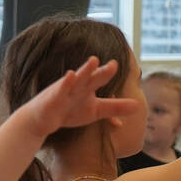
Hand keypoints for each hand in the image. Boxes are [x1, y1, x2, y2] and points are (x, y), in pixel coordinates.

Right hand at [23, 56, 142, 135]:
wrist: (42, 120)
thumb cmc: (69, 111)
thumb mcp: (95, 111)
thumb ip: (115, 107)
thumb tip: (138, 106)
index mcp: (87, 87)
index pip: (100, 78)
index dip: (108, 72)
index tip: (117, 65)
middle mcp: (77, 86)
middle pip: (91, 77)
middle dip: (101, 71)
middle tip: (114, 64)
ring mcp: (64, 91)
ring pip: (77, 80)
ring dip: (85, 70)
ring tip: (94, 60)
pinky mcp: (53, 98)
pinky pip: (60, 90)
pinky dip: (65, 83)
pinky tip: (70, 75)